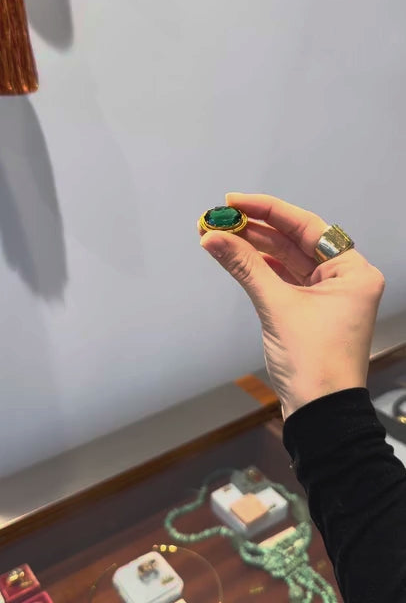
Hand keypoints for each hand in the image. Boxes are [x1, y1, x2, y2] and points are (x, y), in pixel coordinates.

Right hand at [198, 193, 384, 419]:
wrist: (321, 415)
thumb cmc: (313, 361)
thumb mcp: (277, 306)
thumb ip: (244, 266)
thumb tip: (212, 237)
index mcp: (353, 271)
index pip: (307, 226)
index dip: (268, 210)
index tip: (235, 201)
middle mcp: (344, 279)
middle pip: (295, 242)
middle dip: (256, 231)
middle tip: (220, 219)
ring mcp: (327, 296)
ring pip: (287, 261)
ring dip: (255, 249)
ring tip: (220, 235)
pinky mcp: (310, 312)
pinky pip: (284, 281)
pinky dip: (260, 270)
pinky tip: (236, 258)